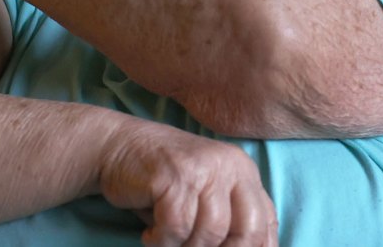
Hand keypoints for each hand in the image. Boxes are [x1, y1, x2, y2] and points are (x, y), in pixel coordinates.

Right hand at [99, 121, 278, 246]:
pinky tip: (150, 235)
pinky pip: (177, 227)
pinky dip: (161, 241)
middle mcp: (230, 165)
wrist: (117, 146)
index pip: (265, 225)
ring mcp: (203, 167)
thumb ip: (230, 224)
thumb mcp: (205, 199)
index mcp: (244, 171)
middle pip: (247, 233)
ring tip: (166, 241)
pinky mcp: (175, 175)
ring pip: (210, 234)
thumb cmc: (162, 183)